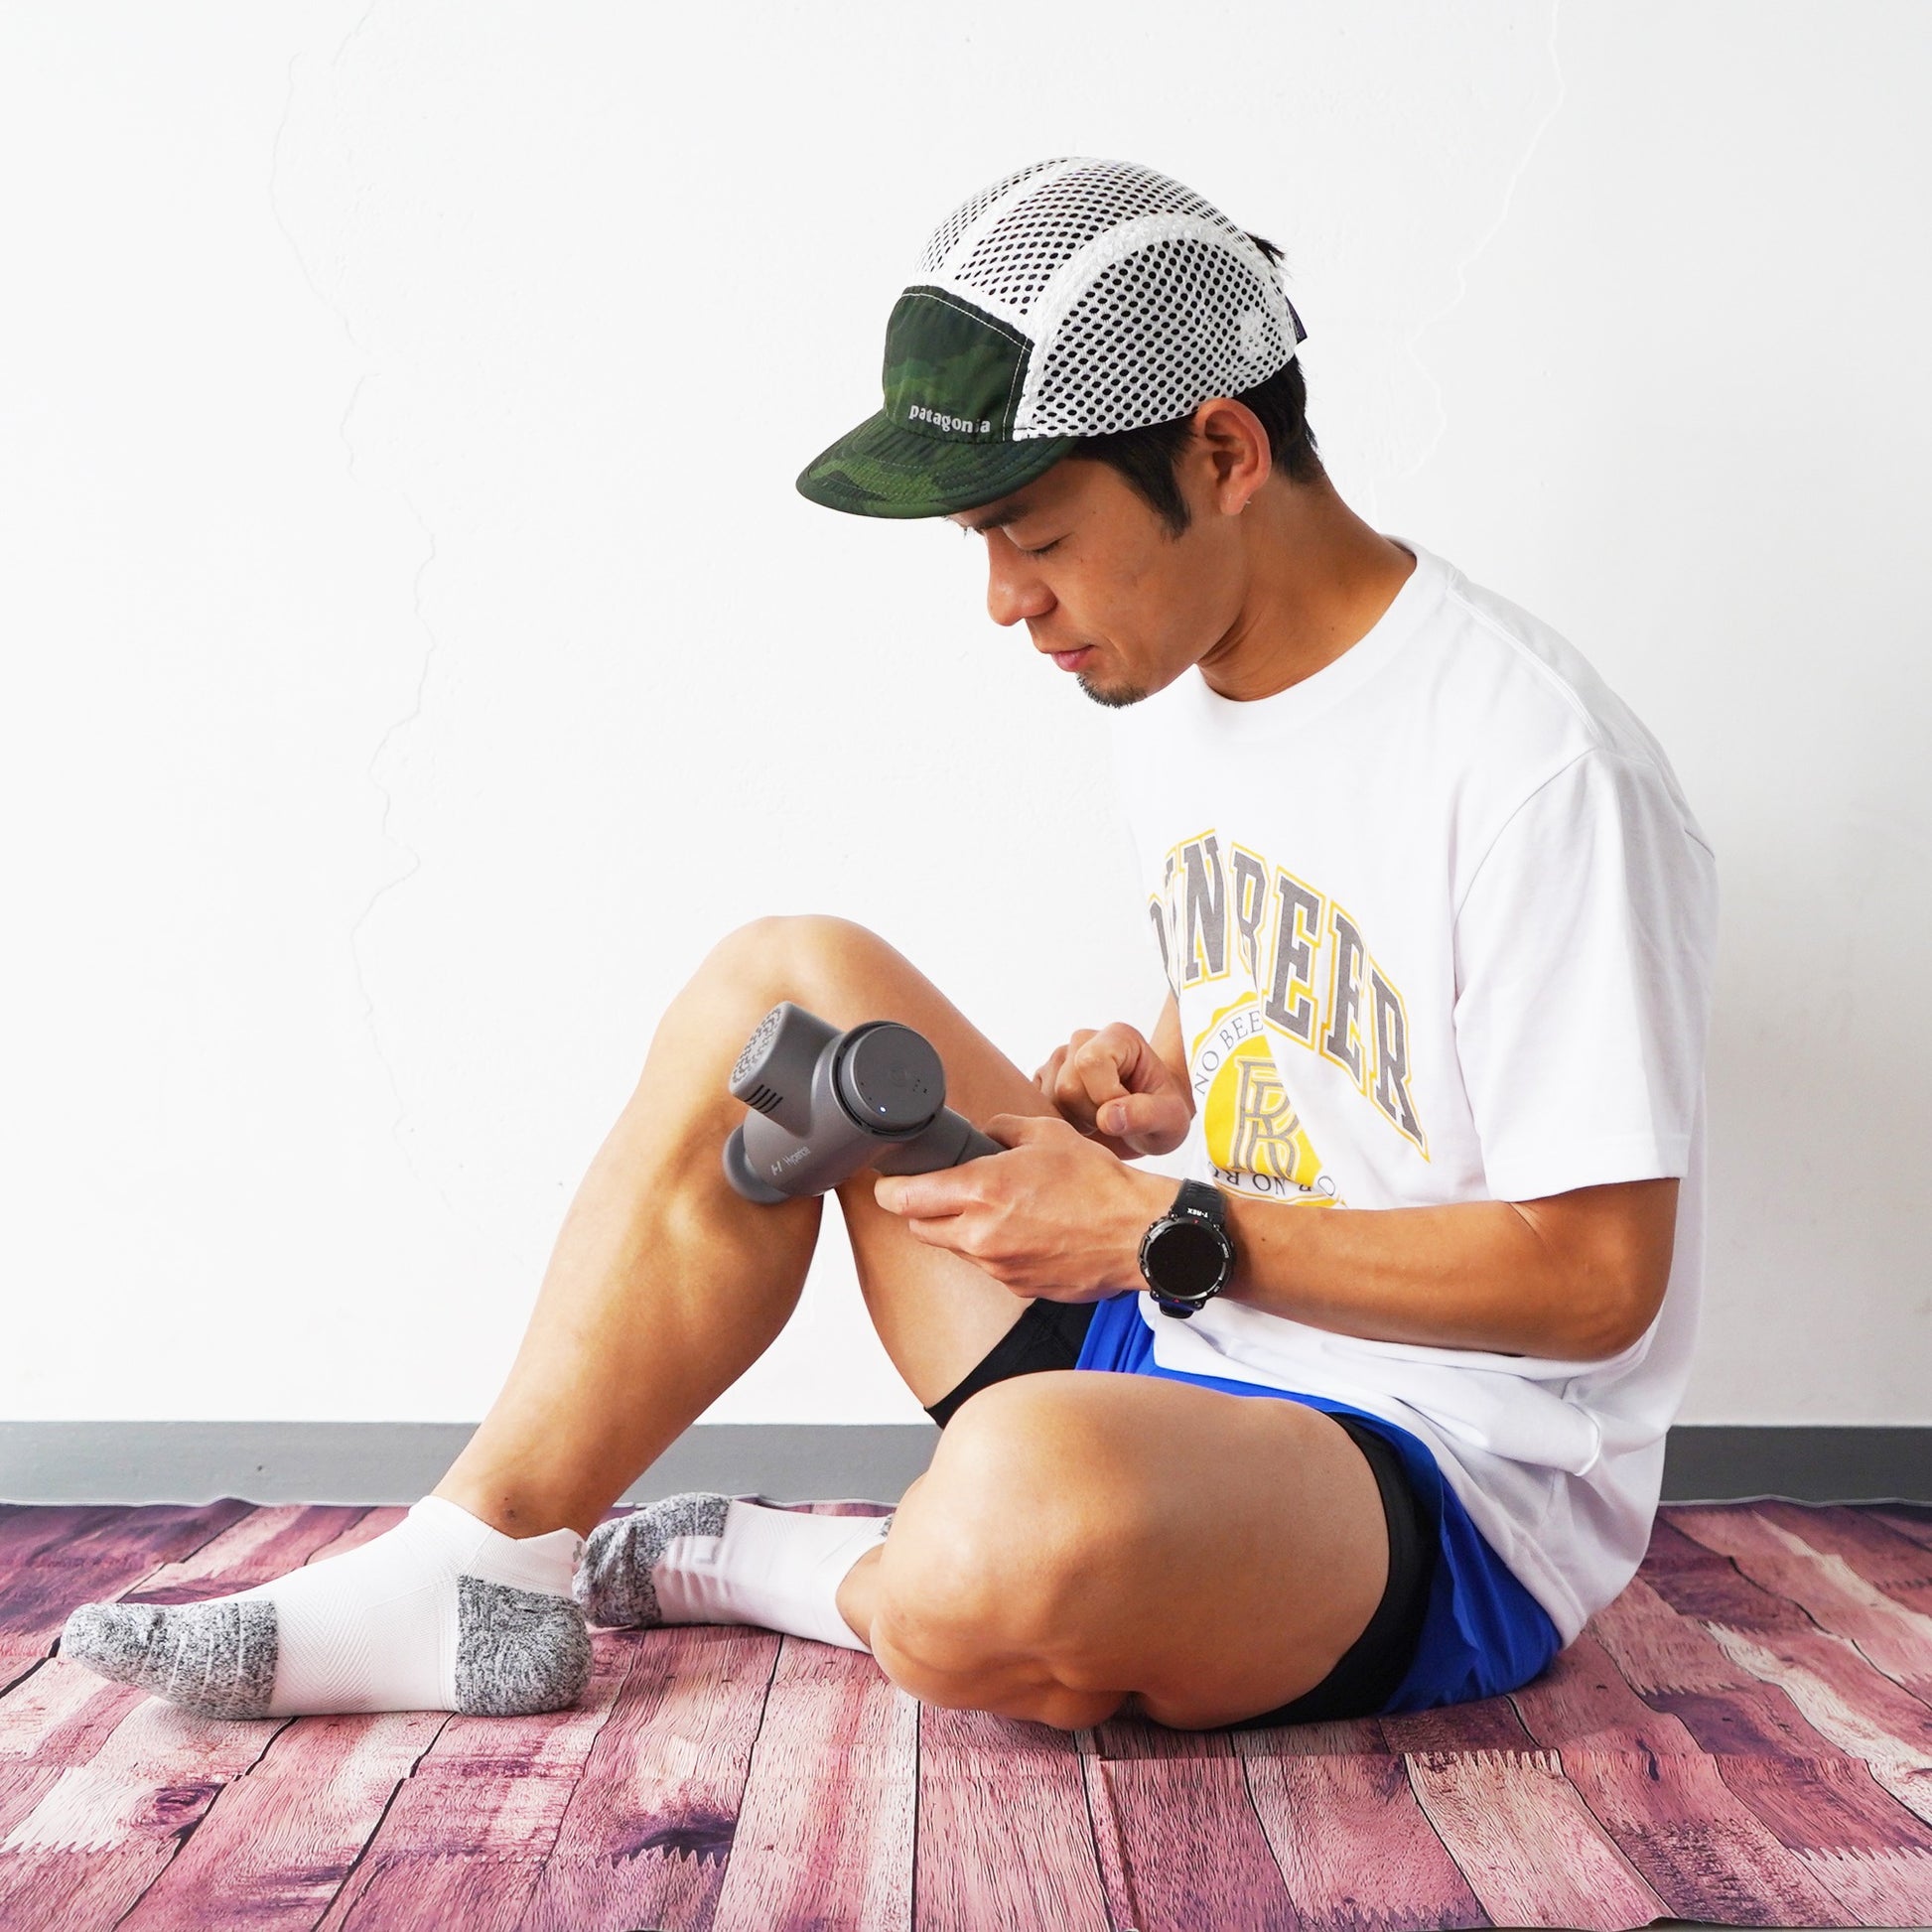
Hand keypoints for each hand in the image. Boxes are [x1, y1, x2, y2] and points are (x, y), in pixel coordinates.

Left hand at [871, 1113, 1170, 1302]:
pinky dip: (996, 1251)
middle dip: (923, 1210)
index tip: (889, 1182)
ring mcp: (998, 1267)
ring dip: (962, 1231)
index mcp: (981, 1192)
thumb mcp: (1046, 1133)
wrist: (1138, 1234)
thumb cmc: (1097, 1182)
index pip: (903, 1199)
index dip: (889, 1189)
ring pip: (956, 1250)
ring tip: (999, 1210)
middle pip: (919, 1229)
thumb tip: (982, 1136)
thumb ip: (1001, 1131)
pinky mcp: (1018, 1287)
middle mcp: (981, 1236)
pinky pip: (990, 1267)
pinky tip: (1026, 1233)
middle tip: (943, 1192)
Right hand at [1032, 1023, 1191, 1159]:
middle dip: (1090, 1116)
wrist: (1150, 1117)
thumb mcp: (1171, 1121)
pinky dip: (1060, 1123)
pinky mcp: (1044, 1077)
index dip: (1106, 1097)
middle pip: (1066, 1087)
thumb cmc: (1163, 1113)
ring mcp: (1060, 1058)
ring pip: (1048, 1101)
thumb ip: (1146, 1115)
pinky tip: (1083, 1122)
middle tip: (1114, 1121)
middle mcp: (1084, 1040)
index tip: (1127, 1111)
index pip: (1090, 1063)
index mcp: (1118, 1036)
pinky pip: (1038, 1106)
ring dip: (1075, 1122)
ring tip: (1100, 1120)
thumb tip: (1108, 1117)